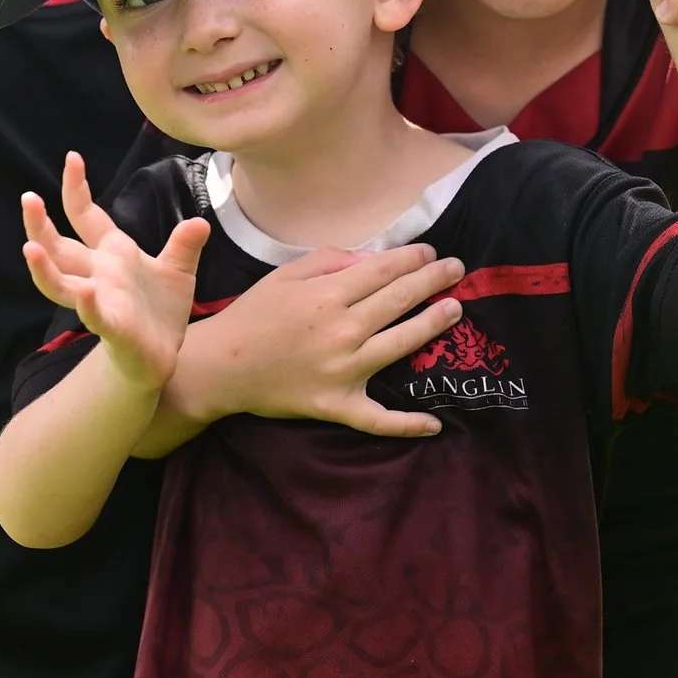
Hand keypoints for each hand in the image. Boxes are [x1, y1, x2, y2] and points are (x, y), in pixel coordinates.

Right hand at [22, 152, 209, 393]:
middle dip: (40, 225)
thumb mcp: (178, 271)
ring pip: (62, 284)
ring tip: (29, 247)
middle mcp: (98, 275)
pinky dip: (88, 305)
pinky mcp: (113, 328)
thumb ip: (184, 245)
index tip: (72, 158)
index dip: (76, 190)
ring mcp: (101, 302)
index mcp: (112, 254)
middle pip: (59, 248)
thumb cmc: (160, 312)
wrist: (160, 357)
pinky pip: (95, 316)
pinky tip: (85, 293)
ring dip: (45, 267)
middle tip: (28, 199)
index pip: (86, 217)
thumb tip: (200, 222)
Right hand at [173, 244, 466, 437]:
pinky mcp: (339, 405)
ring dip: (433, 325)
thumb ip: (329, 260)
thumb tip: (372, 259)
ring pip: (402, 345)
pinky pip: (378, 418)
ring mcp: (345, 371)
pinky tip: (435, 423)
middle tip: (456, 269)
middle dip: (433, 281)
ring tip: (455, 309)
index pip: (384, 271)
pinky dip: (406, 425)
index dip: (413, 258)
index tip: (431, 252)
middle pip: (399, 300)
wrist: (222, 366)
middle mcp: (343, 330)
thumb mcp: (284, 275)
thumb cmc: (252, 315)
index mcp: (328, 295)